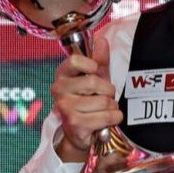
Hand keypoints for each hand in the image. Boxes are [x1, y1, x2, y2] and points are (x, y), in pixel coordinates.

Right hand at [50, 36, 122, 162]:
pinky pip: (107, 116)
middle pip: (93, 81)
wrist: (81, 132)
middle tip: (104, 95)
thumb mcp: (95, 77)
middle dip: (108, 90)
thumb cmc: (89, 100)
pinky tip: (107, 119)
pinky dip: (114, 117)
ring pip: (104, 101)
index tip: (95, 71)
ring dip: (112, 106)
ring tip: (104, 109)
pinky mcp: (75, 124)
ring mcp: (66, 108)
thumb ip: (99, 59)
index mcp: (62, 75)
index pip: (74, 61)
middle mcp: (59, 90)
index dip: (91, 65)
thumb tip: (101, 40)